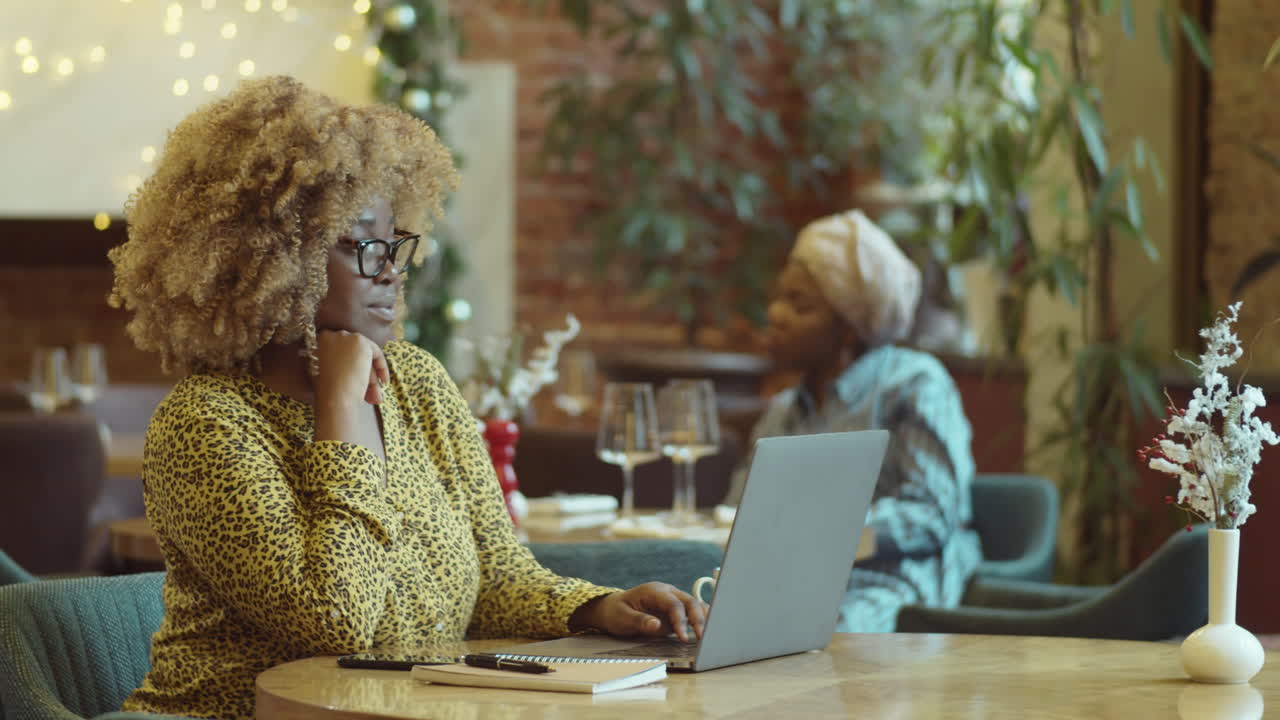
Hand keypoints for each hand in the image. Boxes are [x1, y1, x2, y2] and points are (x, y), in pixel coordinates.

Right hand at [314, 330, 388, 407]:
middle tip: (370, 396)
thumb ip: (336, 365)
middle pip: (353, 355)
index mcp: (317, 344)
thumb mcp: (326, 374)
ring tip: (375, 397)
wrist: (333, 398)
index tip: (359, 384)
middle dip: (364, 376)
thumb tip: (354, 368)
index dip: (351, 370)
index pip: (341, 354)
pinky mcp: (359, 340)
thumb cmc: (328, 393)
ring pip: (364, 356)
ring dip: (371, 378)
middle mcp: (329, 335)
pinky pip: (375, 352)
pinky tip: (383, 381)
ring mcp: (344, 336)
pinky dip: (381, 366)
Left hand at [571, 583, 707, 641]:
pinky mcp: (677, 611)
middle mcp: (667, 593)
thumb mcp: (622, 618)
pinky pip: (693, 613)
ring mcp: (674, 601)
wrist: (613, 609)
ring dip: (704, 618)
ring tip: (710, 635)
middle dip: (698, 619)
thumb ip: (640, 621)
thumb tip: (656, 625)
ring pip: (695, 605)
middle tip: (702, 637)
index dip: (680, 620)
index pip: (673, 604)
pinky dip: (702, 620)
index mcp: (654, 591)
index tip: (683, 637)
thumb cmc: (616, 612)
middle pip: (689, 602)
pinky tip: (707, 631)